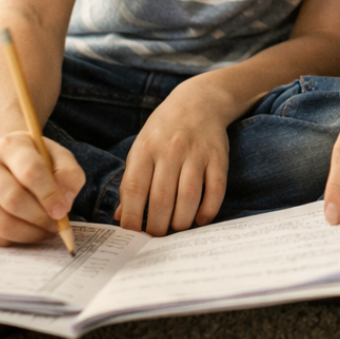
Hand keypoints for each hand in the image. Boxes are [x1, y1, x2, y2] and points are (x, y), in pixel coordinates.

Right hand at [0, 132, 83, 244]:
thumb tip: (64, 204)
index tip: (63, 211)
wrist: (5, 162)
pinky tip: (27, 231)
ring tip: (45, 230)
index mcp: (10, 145)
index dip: (49, 194)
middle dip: (40, 217)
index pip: (30, 171)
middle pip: (14, 200)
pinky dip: (14, 241)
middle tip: (57, 225)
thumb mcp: (58, 158)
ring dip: (30, 233)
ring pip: (2, 223)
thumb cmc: (36, 161)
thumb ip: (69, 175)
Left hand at [116, 78, 233, 235]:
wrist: (199, 101)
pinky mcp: (218, 157)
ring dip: (181, 222)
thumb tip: (121, 217)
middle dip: (158, 227)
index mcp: (146, 148)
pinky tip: (200, 218)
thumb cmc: (164, 130)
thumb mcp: (141, 148)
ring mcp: (196, 153)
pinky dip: (208, 210)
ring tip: (176, 229)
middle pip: (162, 199)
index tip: (133, 235)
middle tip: (157, 237)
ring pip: (189, 197)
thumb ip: (131, 182)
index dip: (133, 218)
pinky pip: (215, 190)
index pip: (135, 189)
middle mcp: (170, 150)